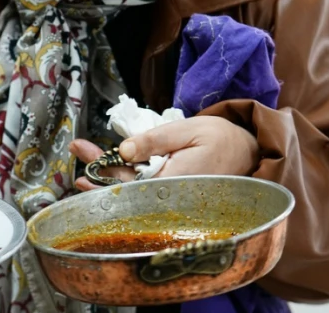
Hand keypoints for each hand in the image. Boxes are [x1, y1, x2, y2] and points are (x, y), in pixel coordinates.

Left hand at [70, 116, 259, 191]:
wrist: (251, 153)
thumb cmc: (223, 139)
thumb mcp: (189, 130)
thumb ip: (156, 140)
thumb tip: (124, 150)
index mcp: (175, 182)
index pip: (130, 185)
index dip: (103, 176)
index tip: (82, 164)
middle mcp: (171, 196)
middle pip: (127, 191)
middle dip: (99, 175)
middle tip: (78, 154)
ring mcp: (173, 198)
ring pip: (133, 193)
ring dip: (106, 181)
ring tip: (81, 173)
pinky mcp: (175, 193)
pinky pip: (145, 191)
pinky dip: (124, 184)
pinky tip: (106, 177)